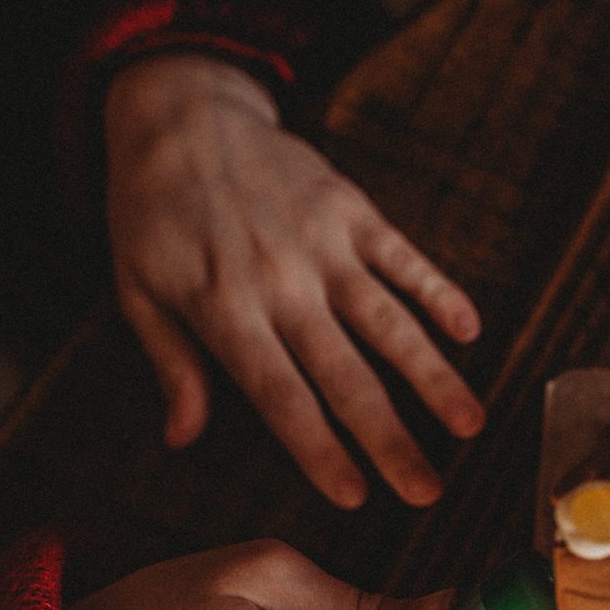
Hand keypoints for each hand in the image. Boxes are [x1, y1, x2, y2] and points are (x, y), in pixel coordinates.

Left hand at [103, 54, 484, 509]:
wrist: (179, 113)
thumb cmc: (153, 213)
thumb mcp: (138, 291)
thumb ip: (171, 364)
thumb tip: (181, 439)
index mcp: (225, 309)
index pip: (281, 396)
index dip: (319, 449)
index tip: (355, 497)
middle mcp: (282, 282)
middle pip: (345, 375)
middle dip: (390, 438)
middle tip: (428, 491)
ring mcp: (324, 244)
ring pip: (389, 323)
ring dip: (433, 378)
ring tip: (469, 426)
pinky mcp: (352, 210)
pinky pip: (404, 258)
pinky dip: (439, 292)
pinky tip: (471, 331)